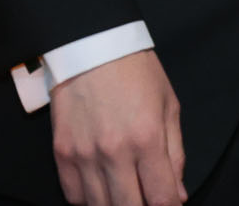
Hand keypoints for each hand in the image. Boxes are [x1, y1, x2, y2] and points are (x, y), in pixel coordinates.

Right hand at [49, 49, 186, 205]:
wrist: (92, 47)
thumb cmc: (137, 73)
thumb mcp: (169, 107)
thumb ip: (175, 154)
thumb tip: (177, 195)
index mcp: (147, 139)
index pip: (161, 197)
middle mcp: (114, 152)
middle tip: (148, 200)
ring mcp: (84, 156)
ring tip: (127, 195)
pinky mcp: (61, 154)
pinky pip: (73, 195)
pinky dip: (89, 200)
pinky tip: (102, 190)